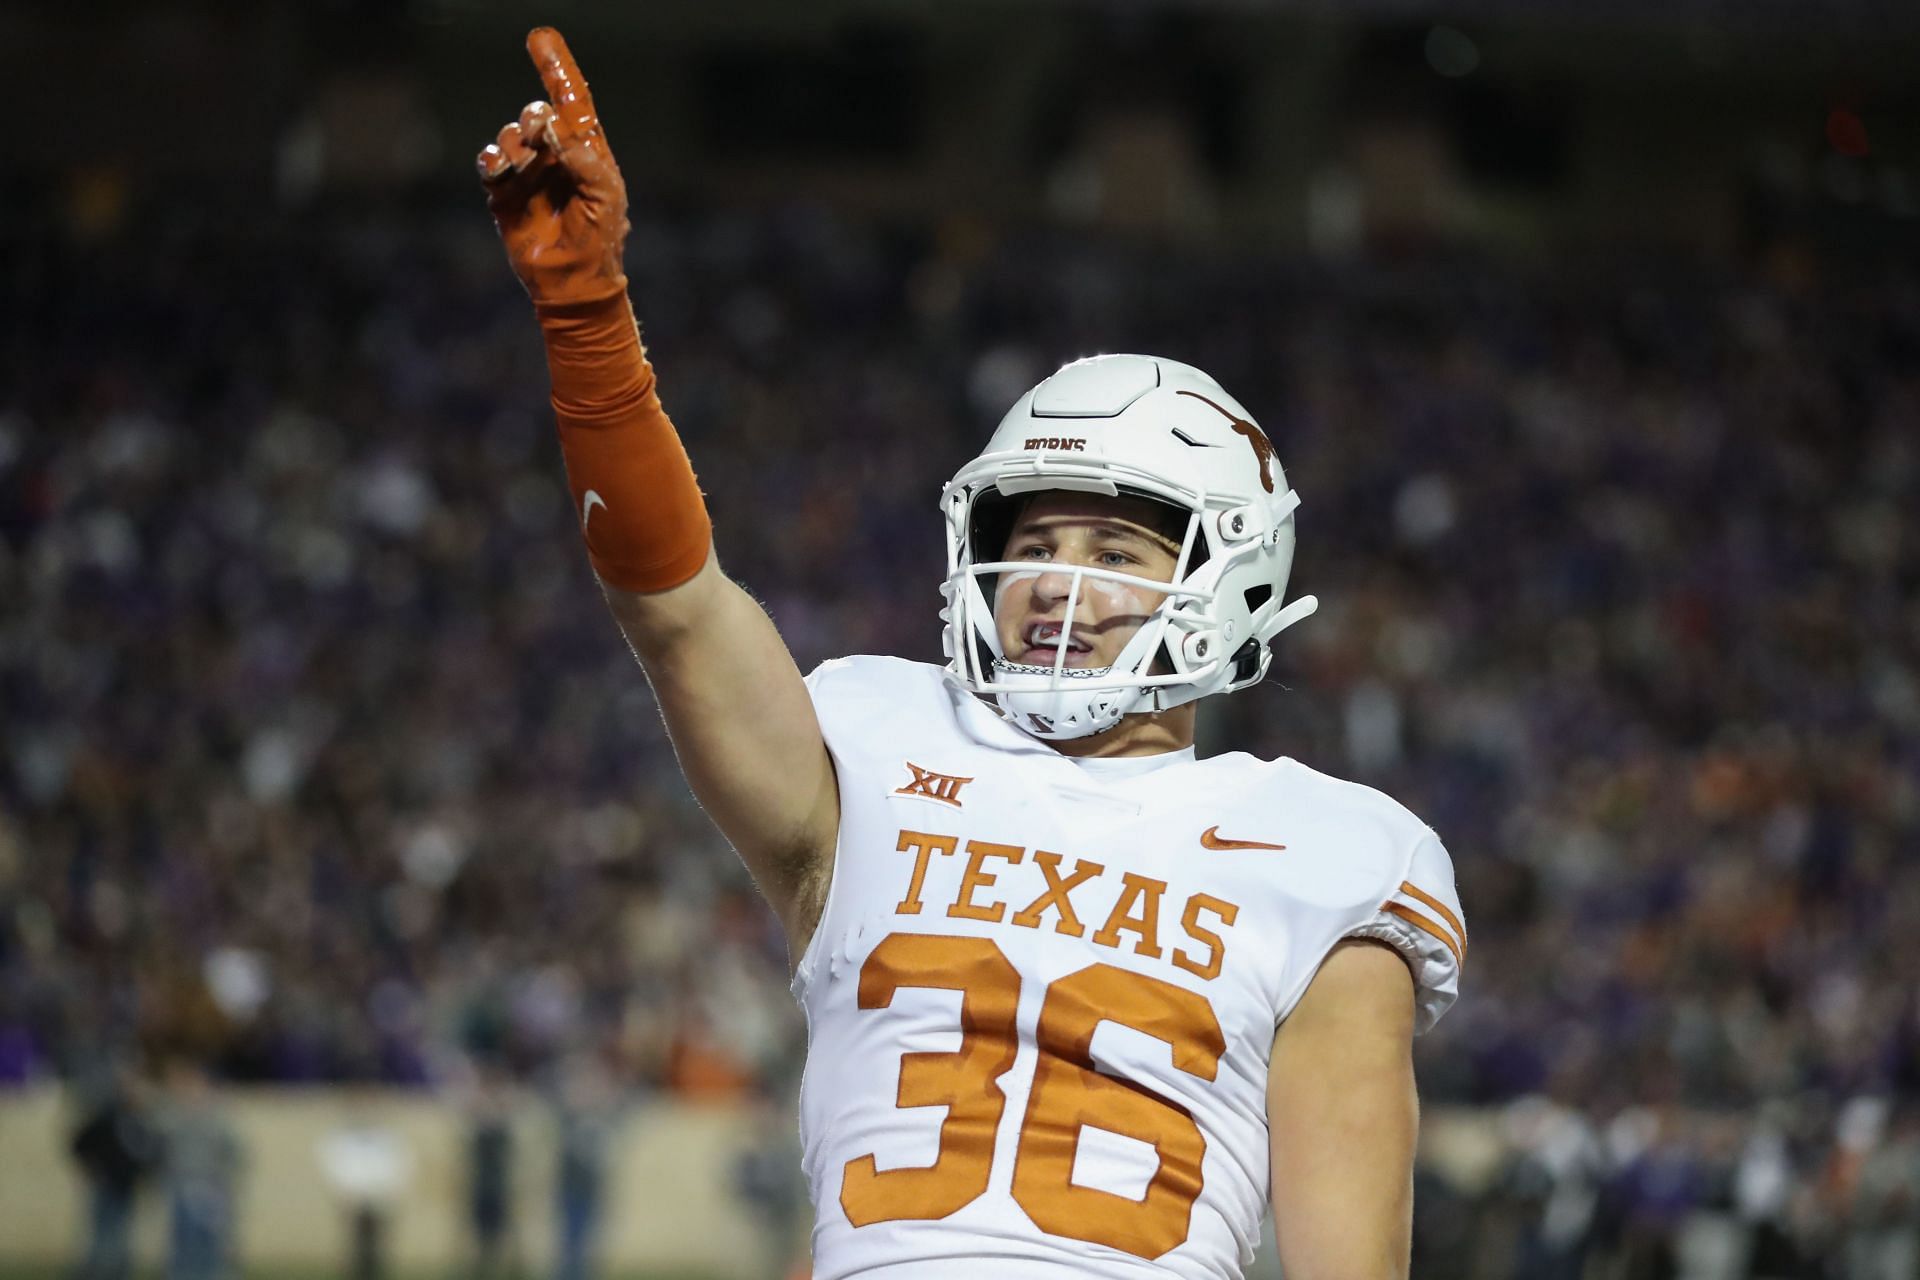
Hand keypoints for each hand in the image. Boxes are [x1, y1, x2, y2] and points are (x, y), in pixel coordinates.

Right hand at [477, 28, 629, 306]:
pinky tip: (499, 166)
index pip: (571, 100)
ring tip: (523, 165)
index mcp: (585, 151)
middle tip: (539, 131)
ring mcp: (527, 173)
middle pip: (536, 115)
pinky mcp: (503, 193)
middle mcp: (554, 156)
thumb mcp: (606, 195)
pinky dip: (492, 159)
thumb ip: (584, 157)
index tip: (540, 37)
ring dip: (516, 143)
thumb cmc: (599, 240)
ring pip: (511, 136)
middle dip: (535, 118)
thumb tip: (551, 125)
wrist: (573, 283)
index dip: (557, 68)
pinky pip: (490, 162)